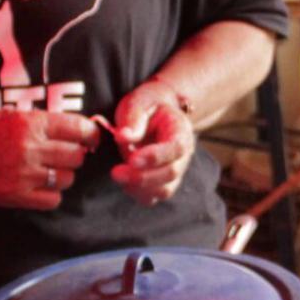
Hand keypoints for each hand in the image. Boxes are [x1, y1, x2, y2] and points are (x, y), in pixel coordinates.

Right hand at [0, 109, 102, 209]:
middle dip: (75, 154)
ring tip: (49, 169)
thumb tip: (83, 134)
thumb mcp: (15, 115)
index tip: (91, 138)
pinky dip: (51, 194)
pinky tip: (40, 185)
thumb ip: (46, 125)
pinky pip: (52, 200)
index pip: (78, 129)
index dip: (90, 134)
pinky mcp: (14, 195)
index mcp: (31, 123)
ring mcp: (22, 174)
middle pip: (76, 156)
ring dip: (63, 174)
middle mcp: (29, 148)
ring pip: (67, 178)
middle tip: (66, 153)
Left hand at [111, 82, 195, 206]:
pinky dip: (138, 194)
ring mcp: (174, 170)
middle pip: (171, 172)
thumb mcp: (139, 101)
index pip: (176, 148)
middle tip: (116, 172)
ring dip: (139, 188)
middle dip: (142, 177)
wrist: (156, 113)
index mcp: (181, 130)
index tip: (132, 159)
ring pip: (164, 190)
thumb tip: (124, 137)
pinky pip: (154, 197)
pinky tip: (124, 182)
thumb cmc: (147, 106)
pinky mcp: (162, 183)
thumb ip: (133, 117)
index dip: (156, 157)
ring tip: (118, 175)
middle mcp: (183, 154)